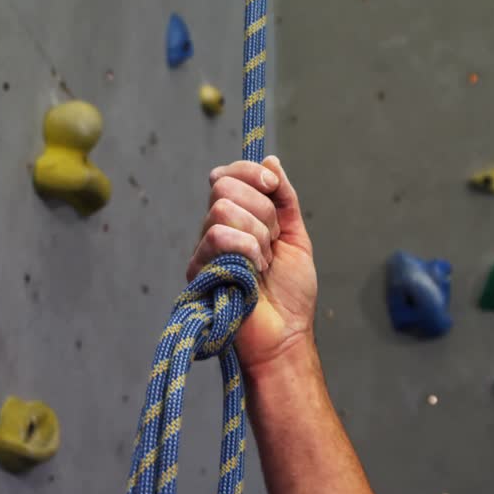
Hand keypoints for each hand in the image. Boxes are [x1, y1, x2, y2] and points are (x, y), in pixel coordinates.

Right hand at [189, 155, 316, 370]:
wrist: (286, 333)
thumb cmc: (291, 292)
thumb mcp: (295, 235)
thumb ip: (284, 198)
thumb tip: (269, 160)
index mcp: (238, 218)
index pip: (228, 174)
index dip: (250, 173)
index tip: (272, 187)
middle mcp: (217, 229)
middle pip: (224, 186)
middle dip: (262, 210)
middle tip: (272, 242)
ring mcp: (205, 249)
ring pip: (222, 209)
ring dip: (257, 235)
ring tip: (264, 263)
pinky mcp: (198, 269)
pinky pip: (217, 235)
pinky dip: (246, 249)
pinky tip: (253, 272)